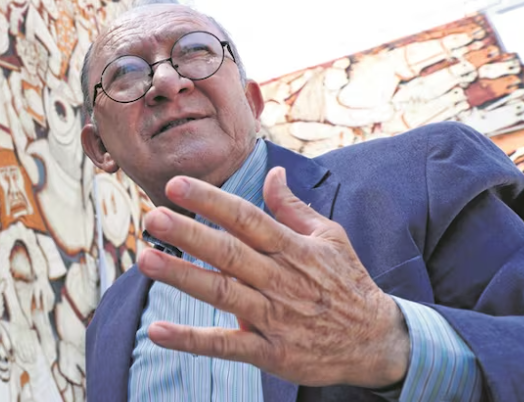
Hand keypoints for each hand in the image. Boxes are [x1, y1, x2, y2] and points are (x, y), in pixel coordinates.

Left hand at [137, 167, 409, 388]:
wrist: (378, 343)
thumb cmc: (347, 283)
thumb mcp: (330, 238)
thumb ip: (293, 208)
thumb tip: (273, 172)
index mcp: (292, 248)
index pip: (246, 218)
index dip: (211, 200)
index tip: (176, 184)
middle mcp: (280, 280)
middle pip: (230, 253)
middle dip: (190, 234)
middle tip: (153, 217)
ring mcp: (274, 317)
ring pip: (223, 294)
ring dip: (183, 277)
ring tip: (146, 260)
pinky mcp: (270, 352)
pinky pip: (226, 345)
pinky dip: (191, 341)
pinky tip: (158, 332)